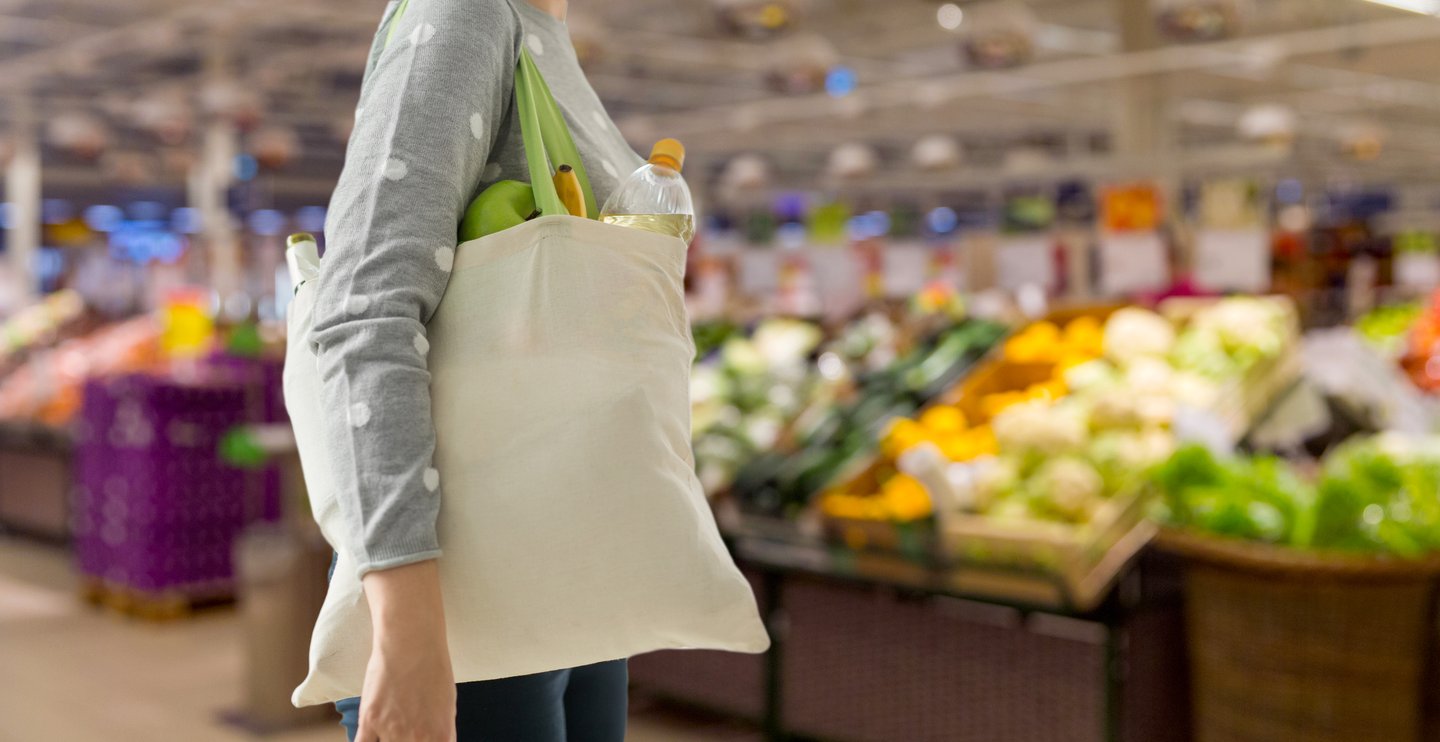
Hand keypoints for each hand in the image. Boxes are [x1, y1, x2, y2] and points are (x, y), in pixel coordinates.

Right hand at [356, 560, 456, 741]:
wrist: (412, 641)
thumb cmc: (433, 668)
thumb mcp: (447, 706)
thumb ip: (439, 734)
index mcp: (441, 736)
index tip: (417, 741)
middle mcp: (418, 738)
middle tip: (401, 735)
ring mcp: (393, 731)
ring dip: (387, 741)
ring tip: (388, 730)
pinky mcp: (370, 720)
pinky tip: (370, 737)